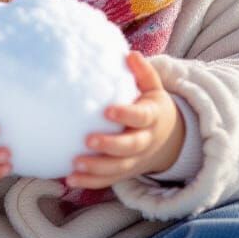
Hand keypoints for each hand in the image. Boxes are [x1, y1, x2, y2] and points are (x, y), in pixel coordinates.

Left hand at [66, 50, 184, 188]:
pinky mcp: (124, 172)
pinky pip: (107, 180)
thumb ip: (144, 73)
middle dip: (110, 146)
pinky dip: (89, 182)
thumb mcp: (154, 89)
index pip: (141, 117)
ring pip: (117, 168)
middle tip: (88, 140)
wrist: (169, 139)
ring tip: (75, 164)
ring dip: (97, 168)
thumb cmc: (152, 106)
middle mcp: (144, 141)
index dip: (126, 115)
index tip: (108, 111)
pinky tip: (69, 179)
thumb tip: (130, 54)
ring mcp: (134, 160)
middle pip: (130, 147)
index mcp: (152, 118)